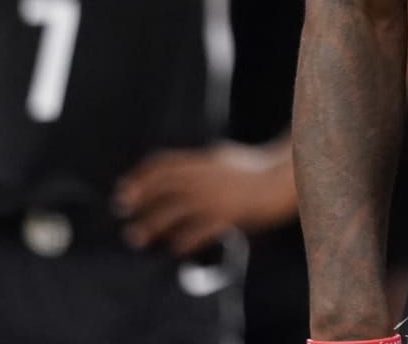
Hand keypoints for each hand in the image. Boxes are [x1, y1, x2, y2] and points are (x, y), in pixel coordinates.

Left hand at [113, 140, 295, 254]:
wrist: (286, 177)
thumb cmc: (259, 169)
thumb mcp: (226, 158)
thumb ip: (204, 164)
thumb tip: (181, 172)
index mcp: (205, 158)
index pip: (164, 162)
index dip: (140, 175)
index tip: (123, 189)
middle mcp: (207, 174)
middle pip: (164, 184)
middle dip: (139, 197)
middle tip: (121, 211)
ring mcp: (218, 194)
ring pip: (176, 208)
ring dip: (152, 223)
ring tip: (135, 237)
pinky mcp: (230, 213)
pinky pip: (201, 229)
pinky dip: (184, 239)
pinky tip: (174, 249)